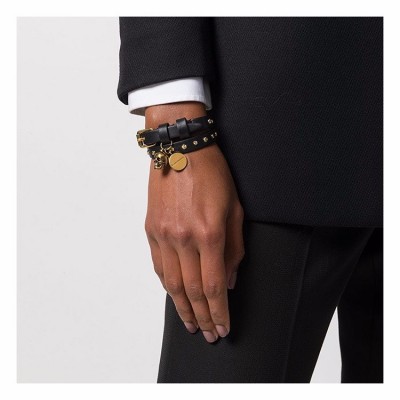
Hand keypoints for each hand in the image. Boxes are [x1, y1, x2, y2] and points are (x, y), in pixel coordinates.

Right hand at [144, 102, 244, 342]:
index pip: (214, 286)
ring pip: (170, 283)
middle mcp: (183, 238)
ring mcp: (163, 235)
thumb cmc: (213, 174)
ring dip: (182, 307)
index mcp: (209, 232)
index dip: (219, 311)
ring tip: (191, 323)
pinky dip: (167, 285)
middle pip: (191, 291)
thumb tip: (228, 280)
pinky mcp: (151, 229)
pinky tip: (174, 295)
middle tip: (208, 333)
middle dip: (202, 316)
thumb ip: (234, 248)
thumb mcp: (235, 209)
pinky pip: (158, 265)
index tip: (223, 328)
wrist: (180, 148)